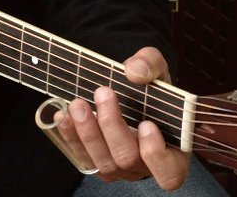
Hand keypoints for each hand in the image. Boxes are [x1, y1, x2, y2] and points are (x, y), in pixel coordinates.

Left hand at [56, 47, 189, 189]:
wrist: (128, 95)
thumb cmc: (149, 89)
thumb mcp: (156, 70)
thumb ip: (150, 65)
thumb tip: (134, 72)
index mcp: (173, 152)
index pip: (169, 172)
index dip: (156, 154)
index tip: (146, 124)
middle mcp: (146, 167)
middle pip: (128, 158)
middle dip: (112, 125)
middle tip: (103, 92)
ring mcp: (120, 170)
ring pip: (103, 161)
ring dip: (87, 131)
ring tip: (77, 104)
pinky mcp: (97, 165)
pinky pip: (82, 158)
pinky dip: (71, 137)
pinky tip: (63, 116)